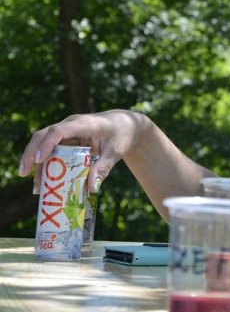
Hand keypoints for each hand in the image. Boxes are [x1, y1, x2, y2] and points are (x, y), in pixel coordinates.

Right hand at [19, 110, 148, 192]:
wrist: (125, 126)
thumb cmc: (121, 135)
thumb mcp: (116, 151)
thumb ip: (104, 167)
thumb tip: (91, 187)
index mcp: (83, 124)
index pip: (59, 130)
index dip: (47, 144)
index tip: (40, 160)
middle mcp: (70, 125)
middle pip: (43, 135)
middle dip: (31, 153)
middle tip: (24, 173)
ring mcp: (66, 132)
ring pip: (43, 144)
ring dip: (36, 163)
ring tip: (35, 186)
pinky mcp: (66, 140)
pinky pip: (51, 151)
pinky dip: (46, 166)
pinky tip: (44, 182)